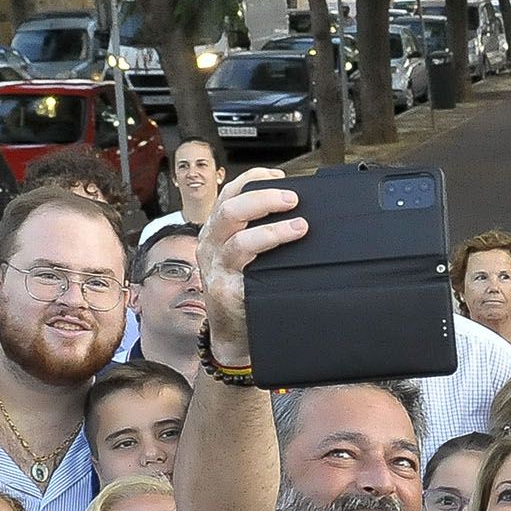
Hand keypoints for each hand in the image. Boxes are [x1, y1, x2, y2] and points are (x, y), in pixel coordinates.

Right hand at [197, 168, 306, 363]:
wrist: (232, 333)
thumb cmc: (244, 290)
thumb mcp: (246, 255)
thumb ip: (261, 233)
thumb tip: (299, 212)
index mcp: (216, 230)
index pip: (230, 193)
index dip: (254, 180)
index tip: (280, 177)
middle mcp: (210, 245)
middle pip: (231, 210)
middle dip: (264, 199)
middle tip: (293, 199)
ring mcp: (216, 268)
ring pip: (239, 241)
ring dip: (272, 231)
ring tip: (300, 227)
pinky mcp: (226, 291)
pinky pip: (245, 273)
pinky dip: (267, 261)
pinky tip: (286, 261)